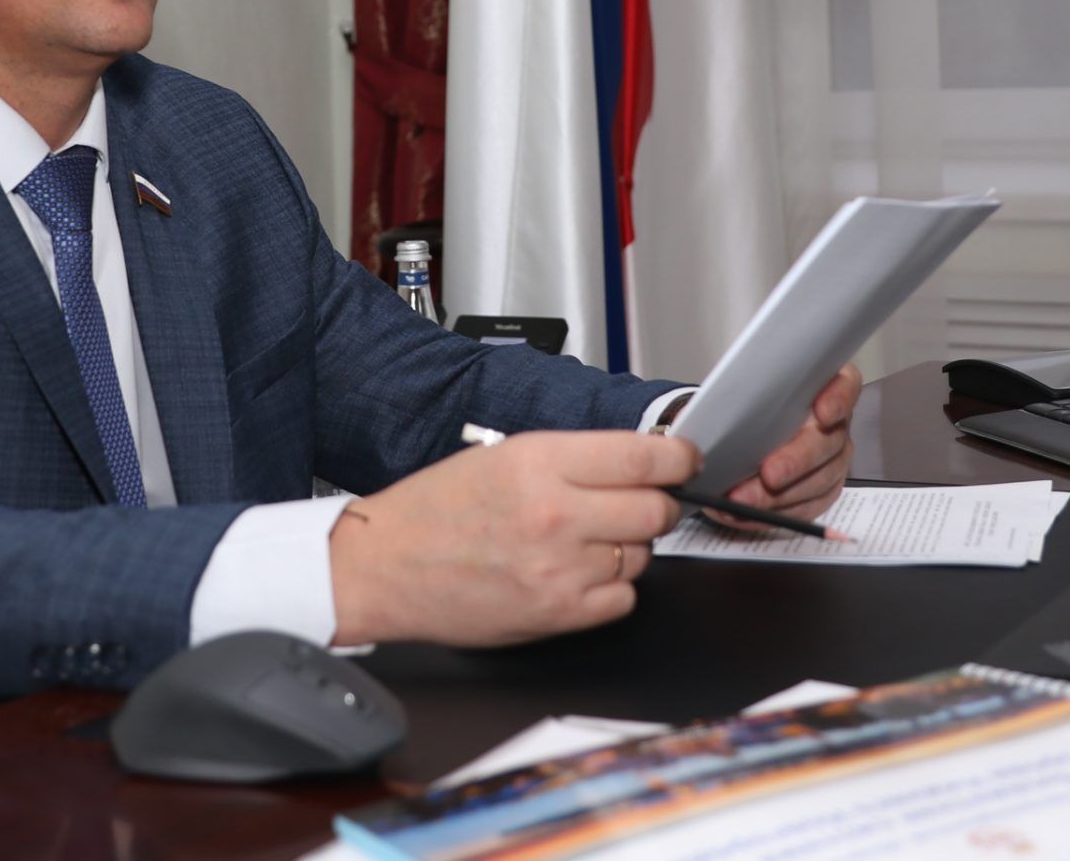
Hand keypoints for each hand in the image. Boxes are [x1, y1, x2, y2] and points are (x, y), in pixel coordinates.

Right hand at [328, 431, 697, 648]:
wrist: (385, 568)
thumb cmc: (434, 510)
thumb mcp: (501, 455)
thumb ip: (572, 458)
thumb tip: (637, 461)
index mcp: (539, 462)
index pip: (642, 456)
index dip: (677, 458)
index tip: (684, 460)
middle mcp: (554, 514)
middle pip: (655, 509)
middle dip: (655, 503)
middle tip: (636, 501)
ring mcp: (559, 569)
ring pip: (641, 555)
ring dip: (626, 546)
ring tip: (583, 540)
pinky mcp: (557, 614)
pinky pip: (623, 599)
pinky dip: (611, 587)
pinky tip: (578, 573)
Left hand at [712, 364, 860, 529]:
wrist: (741, 429)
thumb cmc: (746, 403)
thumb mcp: (742, 390)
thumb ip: (743, 394)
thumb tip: (723, 413)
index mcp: (823, 386)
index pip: (845, 385)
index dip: (838, 399)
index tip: (822, 412)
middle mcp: (834, 423)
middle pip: (828, 442)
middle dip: (797, 462)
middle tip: (769, 475)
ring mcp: (832, 458)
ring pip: (819, 481)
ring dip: (780, 495)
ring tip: (743, 500)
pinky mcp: (823, 489)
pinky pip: (806, 507)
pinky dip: (775, 512)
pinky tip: (747, 513)